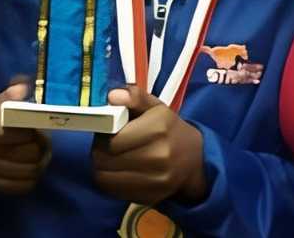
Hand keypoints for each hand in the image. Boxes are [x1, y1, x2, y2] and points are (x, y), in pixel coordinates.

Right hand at [0, 82, 50, 194]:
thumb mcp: (4, 103)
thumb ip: (15, 92)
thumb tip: (22, 86)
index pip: (15, 129)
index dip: (30, 132)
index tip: (36, 130)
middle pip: (27, 152)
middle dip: (41, 148)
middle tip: (45, 143)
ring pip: (28, 170)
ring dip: (40, 163)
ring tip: (41, 155)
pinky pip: (22, 186)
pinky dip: (32, 179)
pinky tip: (31, 169)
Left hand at [91, 85, 206, 205]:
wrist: (194, 159)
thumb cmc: (168, 129)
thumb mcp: (155, 107)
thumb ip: (134, 97)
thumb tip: (112, 96)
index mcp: (158, 129)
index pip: (112, 140)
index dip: (102, 136)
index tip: (106, 132)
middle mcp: (158, 156)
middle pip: (105, 160)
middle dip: (99, 151)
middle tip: (106, 146)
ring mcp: (155, 180)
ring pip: (105, 178)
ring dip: (101, 168)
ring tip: (110, 158)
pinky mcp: (150, 197)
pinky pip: (114, 192)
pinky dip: (109, 182)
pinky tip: (117, 172)